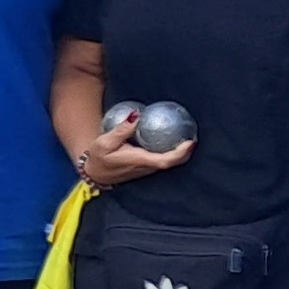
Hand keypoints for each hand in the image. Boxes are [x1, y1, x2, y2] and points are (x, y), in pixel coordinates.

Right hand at [78, 111, 194, 188]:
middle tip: (195, 135)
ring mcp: (147, 170)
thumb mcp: (105, 141)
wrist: (94, 173)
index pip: (165, 161)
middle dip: (186, 152)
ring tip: (188, 135)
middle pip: (173, 163)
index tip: (191, 142)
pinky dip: (173, 152)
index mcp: (139, 161)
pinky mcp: (146, 168)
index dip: (180, 153)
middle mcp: (146, 167)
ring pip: (170, 163)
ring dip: (181, 152)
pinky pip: (164, 161)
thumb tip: (137, 116)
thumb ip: (122, 129)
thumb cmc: (99, 157)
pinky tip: (174, 140)